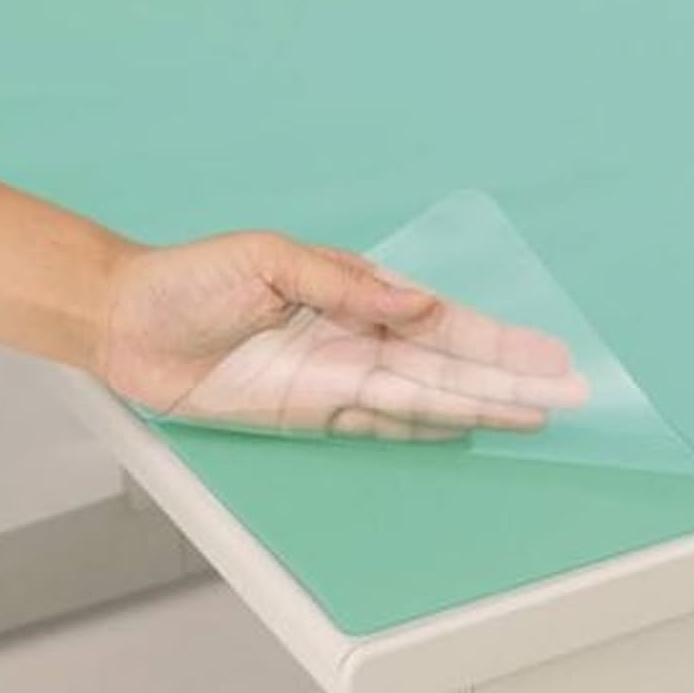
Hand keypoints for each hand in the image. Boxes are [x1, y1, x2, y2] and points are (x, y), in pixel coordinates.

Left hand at [96, 231, 588, 439]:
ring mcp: (336, 380)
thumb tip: (415, 305)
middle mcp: (356, 341)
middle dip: (507, 380)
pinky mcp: (308, 414)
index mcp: (355, 297)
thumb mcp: (270, 260)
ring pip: (424, 401)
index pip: (442, 324)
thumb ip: (345, 285)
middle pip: (448, 368)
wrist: (127, 321)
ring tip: (532, 417)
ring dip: (478, 409)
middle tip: (566, 394)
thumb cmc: (192, 279)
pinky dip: (421, 432)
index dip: (496, 340)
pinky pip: (377, 427)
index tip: (546, 353)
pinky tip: (463, 431)